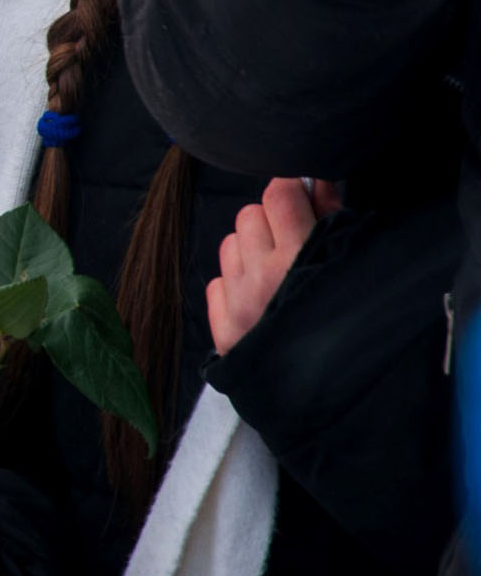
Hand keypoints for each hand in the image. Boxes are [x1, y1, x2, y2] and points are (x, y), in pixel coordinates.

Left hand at [207, 177, 343, 355]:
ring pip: (230, 243)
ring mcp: (238, 303)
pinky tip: (263, 301)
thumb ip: (332, 216)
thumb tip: (314, 179)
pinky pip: (217, 281)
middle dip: (272, 222)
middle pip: (250, 214)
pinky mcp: (223, 328)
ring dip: (251, 250)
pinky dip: (236, 284)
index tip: (302, 200)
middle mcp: (262, 278)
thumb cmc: (357, 322)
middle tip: (295, 245)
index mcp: (300, 258)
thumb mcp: (355, 264)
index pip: (278, 193)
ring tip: (280, 275)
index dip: (292, 191)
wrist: (336, 396)